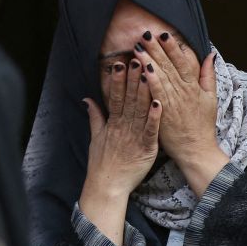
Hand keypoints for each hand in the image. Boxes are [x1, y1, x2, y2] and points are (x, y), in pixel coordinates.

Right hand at [84, 58, 162, 196]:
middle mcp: (123, 127)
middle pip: (128, 99)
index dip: (117, 80)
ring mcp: (135, 137)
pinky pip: (151, 130)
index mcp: (113, 123)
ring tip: (149, 73)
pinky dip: (154, 117)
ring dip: (145, 91)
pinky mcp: (146, 148)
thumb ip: (95, 116)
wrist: (107, 186)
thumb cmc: (102, 163)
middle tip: (137, 58)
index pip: (115, 97)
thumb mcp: (95, 137)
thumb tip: (87, 99)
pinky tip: (159, 103)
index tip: (119, 63)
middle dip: (133, 78)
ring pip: (140, 110)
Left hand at [138, 32, 226, 195]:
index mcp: (195, 86)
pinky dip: (150, 80)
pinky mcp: (164, 113)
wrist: (195, 149)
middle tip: (146, 33)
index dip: (174, 47)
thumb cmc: (202, 124)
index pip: (185, 61)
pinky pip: (157, 93)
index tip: (165, 34)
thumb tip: (210, 55)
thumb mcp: (211, 98)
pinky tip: (142, 68)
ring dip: (150, 59)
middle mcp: (185, 91)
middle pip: (170, 65)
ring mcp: (174, 102)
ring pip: (162, 76)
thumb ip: (209, 75)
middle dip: (158, 48)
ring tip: (139, 46)